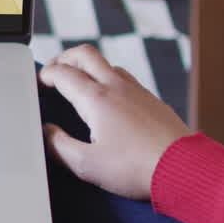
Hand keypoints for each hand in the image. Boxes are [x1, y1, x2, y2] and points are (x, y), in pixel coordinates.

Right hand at [39, 44, 191, 200]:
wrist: (184, 168)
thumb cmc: (136, 168)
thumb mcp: (87, 165)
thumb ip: (59, 147)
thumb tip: (47, 133)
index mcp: (96, 99)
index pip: (63, 74)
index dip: (46, 74)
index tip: (39, 81)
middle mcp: (116, 87)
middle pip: (84, 54)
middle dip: (64, 57)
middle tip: (54, 70)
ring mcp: (137, 91)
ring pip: (107, 64)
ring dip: (88, 67)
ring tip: (80, 83)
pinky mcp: (152, 100)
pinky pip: (125, 78)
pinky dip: (108, 79)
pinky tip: (109, 99)